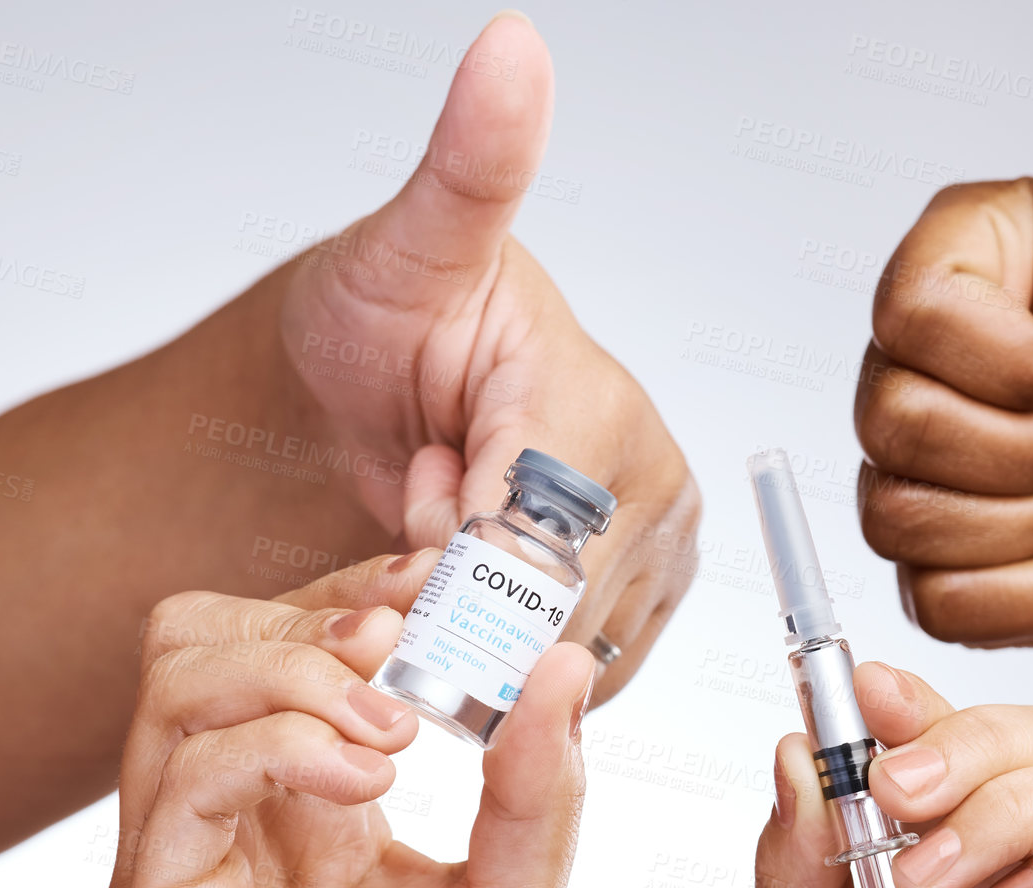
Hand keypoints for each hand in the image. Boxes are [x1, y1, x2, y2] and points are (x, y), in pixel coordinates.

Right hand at [104, 552, 593, 887]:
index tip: (444, 583)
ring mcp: (192, 869)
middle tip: (408, 645)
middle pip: (212, 639)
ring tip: (395, 725)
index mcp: (320, 808)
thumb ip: (537, 787)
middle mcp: (242, 825)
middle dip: (313, 615)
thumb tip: (564, 658)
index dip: (362, 594)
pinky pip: (181, 784)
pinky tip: (363, 779)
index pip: (296, 644)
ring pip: (180, 685)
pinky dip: (272, 745)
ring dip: (296, 668)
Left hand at [276, 11, 698, 701]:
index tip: (400, 518)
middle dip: (450, 595)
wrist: (381, 389)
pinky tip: (468, 601)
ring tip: (431, 548)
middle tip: (401, 526)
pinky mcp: (638, 608)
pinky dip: (506, 671)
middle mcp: (650, 486)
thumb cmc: (386, 318)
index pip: (535, 534)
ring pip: (556, 661)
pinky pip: (576, 680)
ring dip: (468, 637)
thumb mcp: (410, 245)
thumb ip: (467, 170)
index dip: (445, 550)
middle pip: (546, 611)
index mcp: (603, 406)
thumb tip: (514, 49)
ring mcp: (651, 556)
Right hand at [854, 0, 1032, 734]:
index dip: (1003, 355)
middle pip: (887, 421)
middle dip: (1022, 443)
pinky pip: (935, 598)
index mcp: (979, 291)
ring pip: (898, 513)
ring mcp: (947, 486)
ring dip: (1029, 521)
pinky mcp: (961, 578)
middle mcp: (949, 386)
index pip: (902, 319)